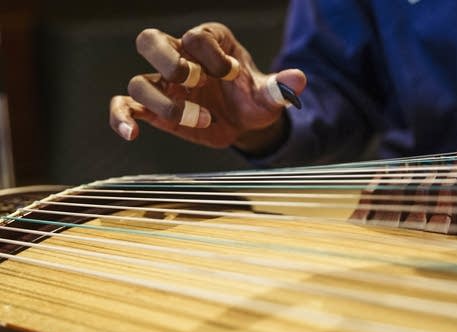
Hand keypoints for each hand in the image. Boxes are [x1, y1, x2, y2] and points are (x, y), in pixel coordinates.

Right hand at [109, 23, 305, 153]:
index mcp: (209, 41)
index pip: (197, 36)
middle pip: (150, 41)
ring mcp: (163, 83)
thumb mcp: (268, 95)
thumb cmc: (253, 99)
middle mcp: (180, 56)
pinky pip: (124, 106)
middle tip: (194, 81)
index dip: (212, 56)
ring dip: (166, 104)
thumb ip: (279, 88)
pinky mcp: (154, 108)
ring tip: (201, 120)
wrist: (243, 122)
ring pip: (138, 80)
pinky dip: (121, 118)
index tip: (232, 76)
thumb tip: (298, 80)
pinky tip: (131, 133)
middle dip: (170, 62)